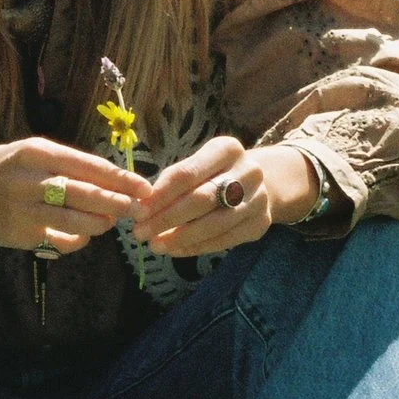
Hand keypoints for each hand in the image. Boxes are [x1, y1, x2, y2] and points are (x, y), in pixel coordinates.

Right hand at [0, 138, 148, 255]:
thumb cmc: (8, 167)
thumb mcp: (35, 153)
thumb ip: (71, 165)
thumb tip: (117, 181)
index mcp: (38, 153)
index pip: (89, 166)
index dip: (121, 179)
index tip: (144, 187)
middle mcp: (30, 179)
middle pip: (86, 194)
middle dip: (118, 203)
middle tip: (140, 210)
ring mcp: (24, 209)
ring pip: (76, 221)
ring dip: (101, 223)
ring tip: (111, 222)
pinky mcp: (19, 234)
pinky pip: (59, 241)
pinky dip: (78, 240)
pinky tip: (84, 235)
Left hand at [127, 139, 317, 260]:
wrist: (257, 185)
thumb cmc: (214, 174)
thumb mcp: (196, 165)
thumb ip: (171, 182)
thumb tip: (141, 207)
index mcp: (227, 149)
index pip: (187, 173)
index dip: (160, 195)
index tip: (138, 212)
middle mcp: (248, 171)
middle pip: (201, 199)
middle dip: (166, 218)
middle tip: (140, 233)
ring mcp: (258, 199)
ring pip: (214, 224)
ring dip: (180, 237)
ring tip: (155, 245)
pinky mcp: (261, 224)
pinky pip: (224, 240)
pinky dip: (196, 247)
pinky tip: (175, 250)